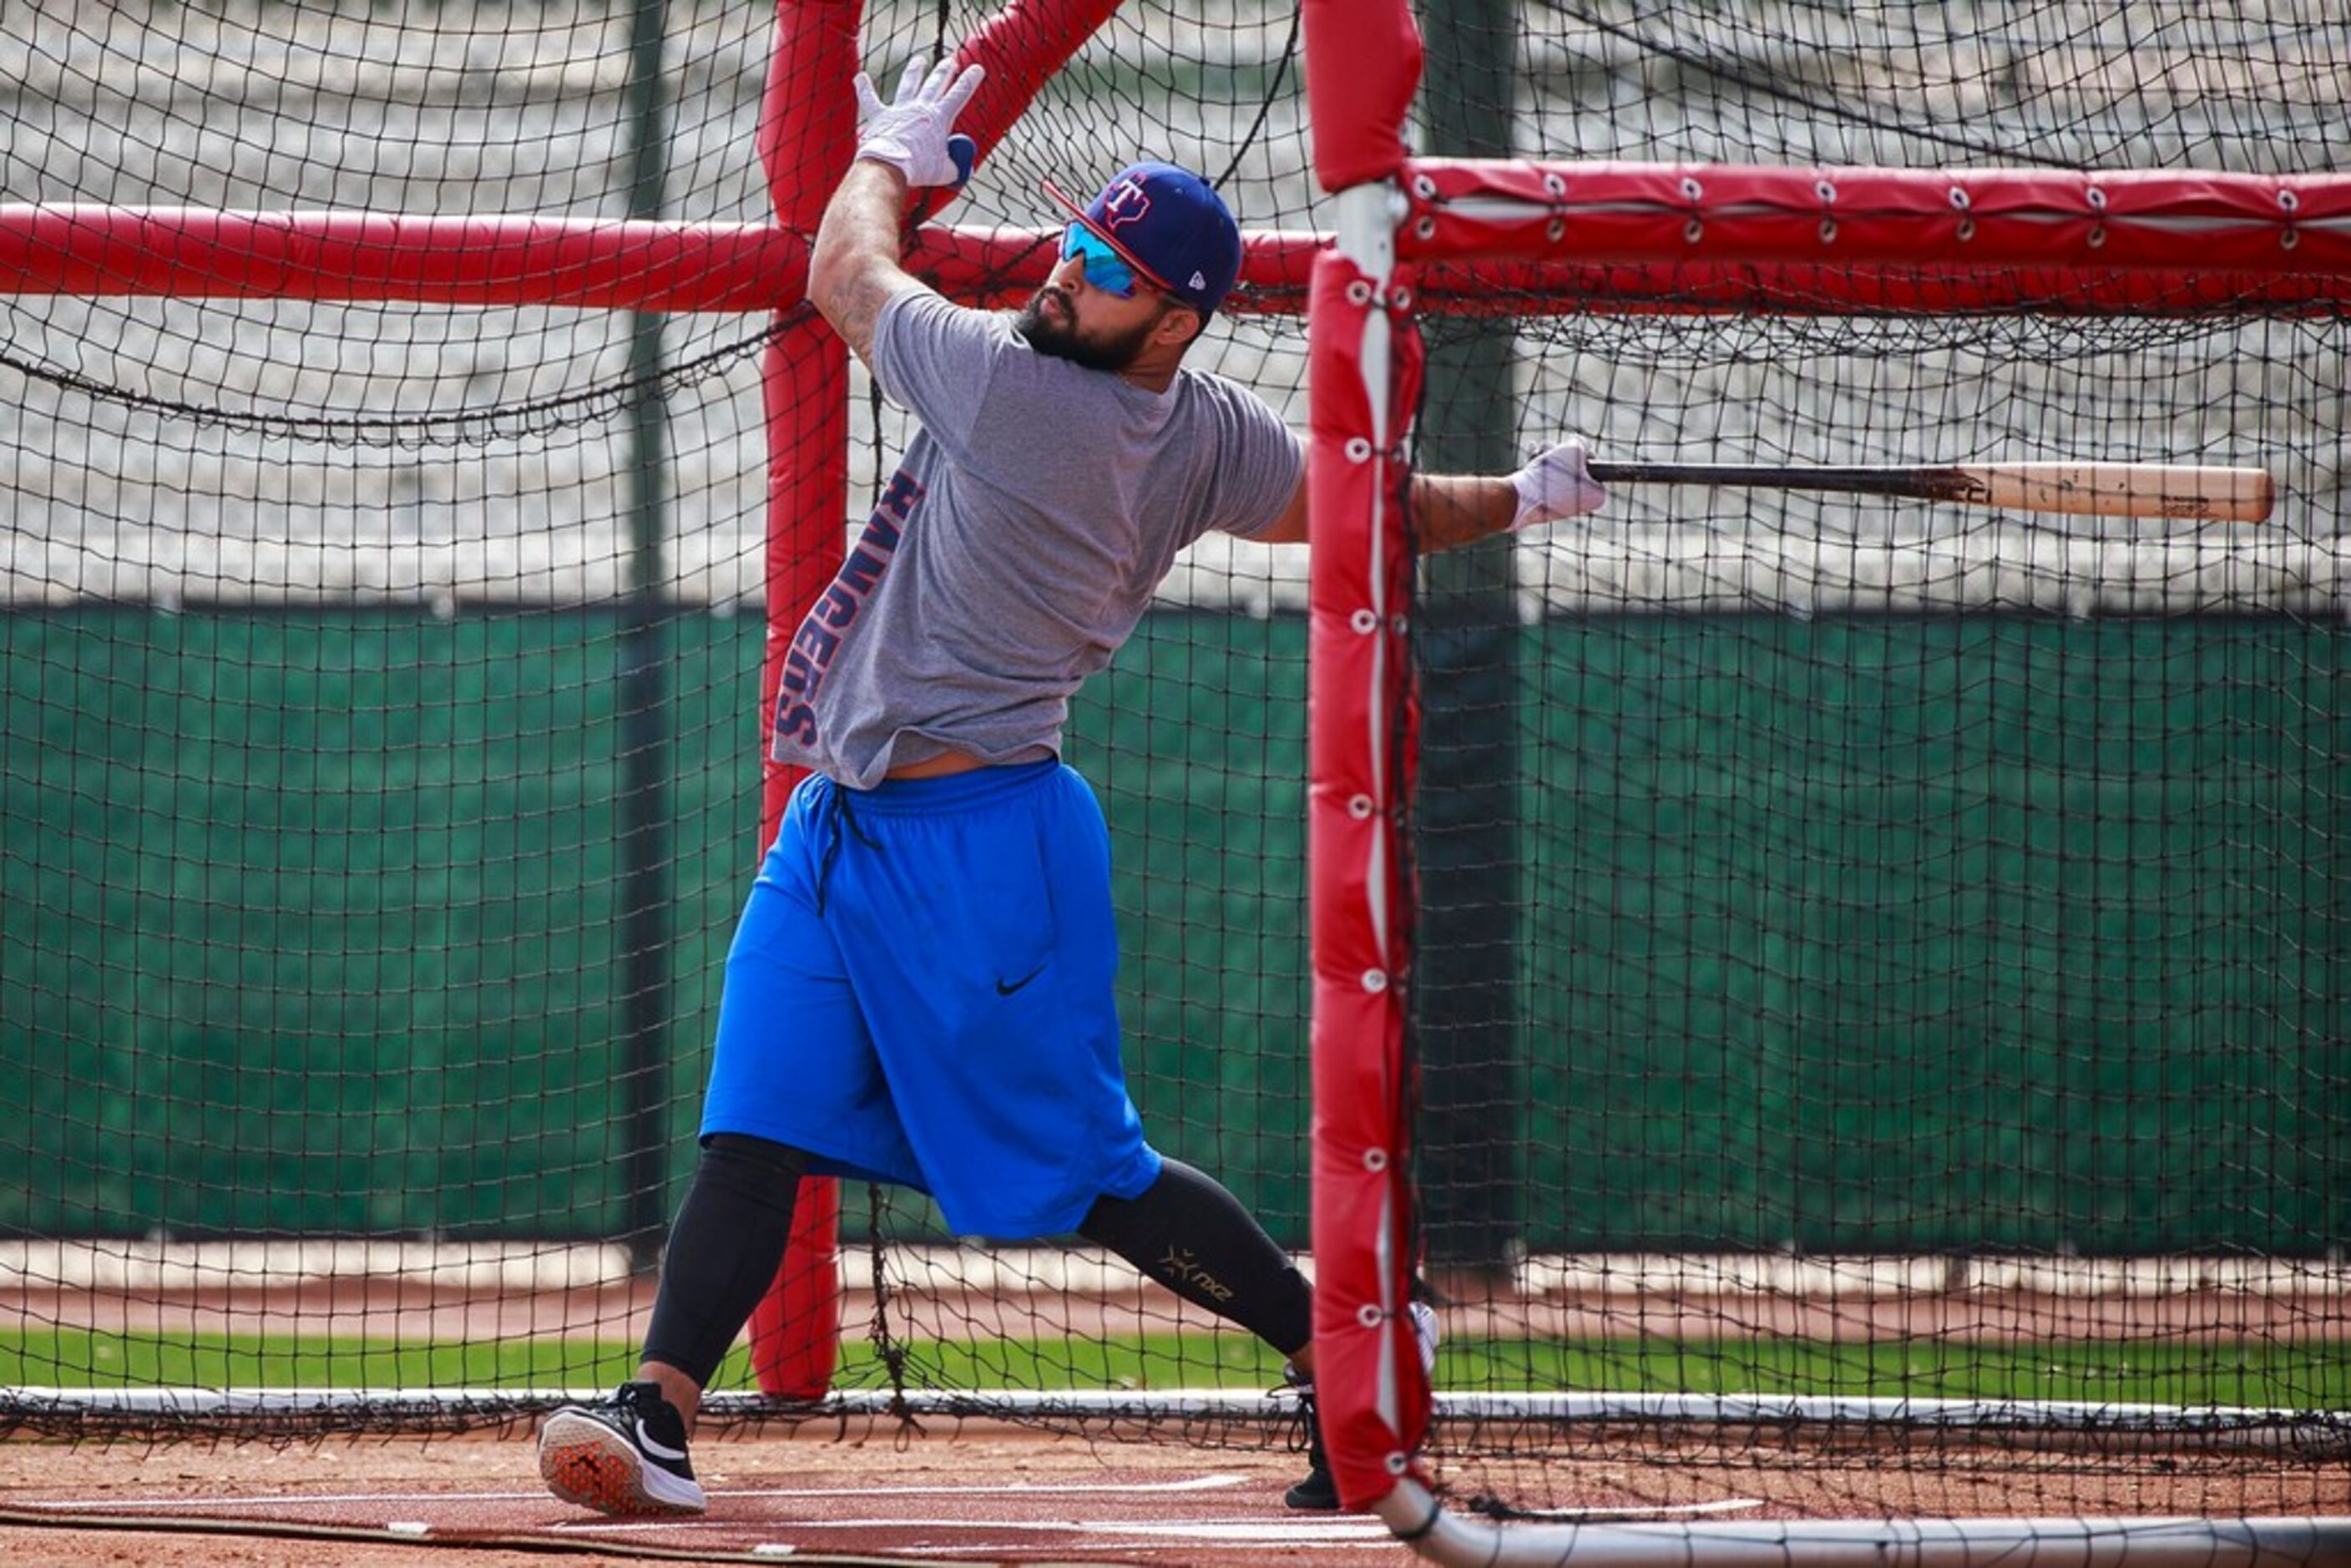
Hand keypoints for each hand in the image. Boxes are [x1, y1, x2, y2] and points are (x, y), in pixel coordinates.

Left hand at [853, 56, 983, 188]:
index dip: (970, 80)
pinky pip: (870, 99)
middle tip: (950, 61)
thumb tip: (961, 169)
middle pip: (935, 84)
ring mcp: (899, 110)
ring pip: (909, 84)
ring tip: (919, 61)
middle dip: (945, 71)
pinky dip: (864, 89)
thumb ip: (955, 167)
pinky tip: (860, 78)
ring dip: (915, 71)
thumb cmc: (919, 170)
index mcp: (939, 118)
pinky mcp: (880, 116)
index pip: (959, 94)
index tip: (977, 68)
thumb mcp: (946, 172)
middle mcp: (920, 108)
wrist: (890, 167)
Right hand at [1508, 438, 1605, 529]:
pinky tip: (1532, 455)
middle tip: (1551, 447)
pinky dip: (1542, 469)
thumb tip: (1580, 445)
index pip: (1594, 465)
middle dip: (1561, 454)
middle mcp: (1584, 505)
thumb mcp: (1574, 449)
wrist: (1520, 498)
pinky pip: (1549, 482)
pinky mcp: (1548, 506)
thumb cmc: (1551, 475)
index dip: (1581, 452)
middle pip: (1576, 468)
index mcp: (1597, 497)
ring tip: (1539, 449)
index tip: (1571, 451)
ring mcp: (1564, 507)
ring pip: (1561, 473)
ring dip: (1550, 457)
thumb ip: (1582, 443)